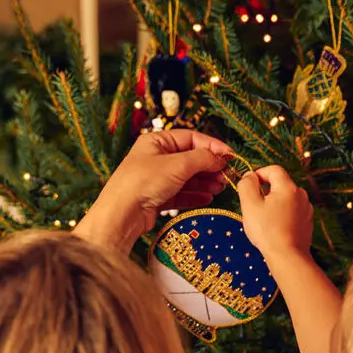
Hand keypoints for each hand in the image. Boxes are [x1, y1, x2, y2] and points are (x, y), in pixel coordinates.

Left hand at [75, 130, 231, 254]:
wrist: (122, 214)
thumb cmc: (144, 181)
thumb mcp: (178, 165)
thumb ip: (203, 158)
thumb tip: (221, 158)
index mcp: (157, 141)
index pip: (191, 138)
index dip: (212, 146)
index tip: (230, 156)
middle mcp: (156, 157)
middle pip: (191, 158)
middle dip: (210, 167)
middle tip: (227, 175)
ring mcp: (157, 178)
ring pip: (188, 177)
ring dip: (205, 182)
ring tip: (220, 187)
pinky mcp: (158, 198)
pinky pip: (181, 193)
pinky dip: (195, 195)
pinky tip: (208, 198)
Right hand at [237, 166, 313, 262]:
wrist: (288, 257)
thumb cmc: (267, 231)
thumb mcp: (249, 205)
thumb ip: (247, 185)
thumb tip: (249, 176)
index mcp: (288, 187)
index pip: (273, 169)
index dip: (259, 173)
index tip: (249, 185)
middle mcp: (301, 195)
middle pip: (280, 184)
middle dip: (266, 191)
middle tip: (254, 206)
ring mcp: (307, 209)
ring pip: (287, 199)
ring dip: (274, 203)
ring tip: (264, 219)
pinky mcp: (308, 222)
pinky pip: (292, 211)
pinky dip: (283, 215)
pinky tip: (275, 228)